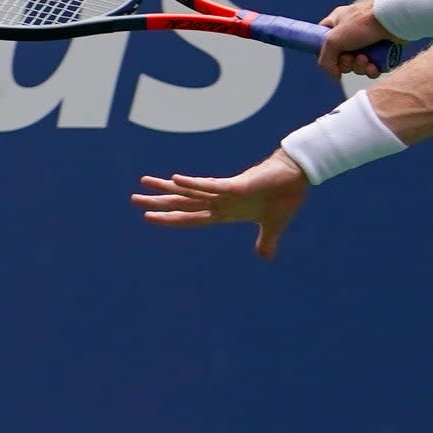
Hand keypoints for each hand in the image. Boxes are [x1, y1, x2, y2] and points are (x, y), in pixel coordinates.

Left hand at [131, 150, 308, 257]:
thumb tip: (266, 257)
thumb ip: (266, 241)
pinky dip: (193, 183)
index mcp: (225, 211)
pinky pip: (211, 185)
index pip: (190, 217)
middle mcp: (220, 200)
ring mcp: (226, 191)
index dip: (170, 218)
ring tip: (144, 182)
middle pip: (183, 203)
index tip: (148, 217)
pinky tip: (176, 179)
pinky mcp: (237, 185)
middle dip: (158, 202)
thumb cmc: (286, 195)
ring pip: (190, 190)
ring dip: (167, 188)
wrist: (299, 176)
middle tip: (133, 199)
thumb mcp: (273, 226)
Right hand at [318, 0, 400, 79]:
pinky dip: (371, 70)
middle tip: (351, 58)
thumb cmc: (364, 23)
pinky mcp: (381, 50)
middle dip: (346, 63)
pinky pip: (372, 67)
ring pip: (357, 64)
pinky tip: (374, 66)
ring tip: (365, 59)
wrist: (394, 21)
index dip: (324, 52)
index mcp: (338, 22)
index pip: (323, 39)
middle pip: (341, 57)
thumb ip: (325, 60)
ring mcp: (367, 41)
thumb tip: (335, 75)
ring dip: (359, 67)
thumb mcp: (333, 40)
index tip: (330, 58)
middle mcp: (352, 31)